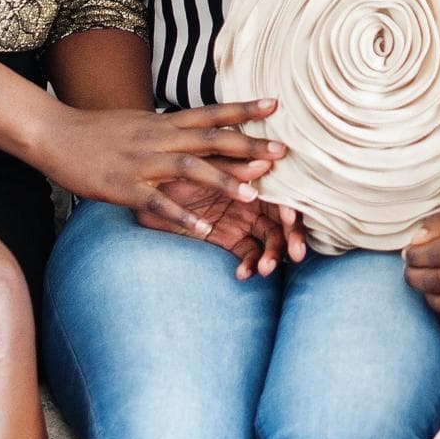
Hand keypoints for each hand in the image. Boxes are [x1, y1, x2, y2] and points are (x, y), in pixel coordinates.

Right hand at [47, 100, 289, 238]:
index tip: (275, 105)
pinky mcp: (124, 188)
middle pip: (210, 139)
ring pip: (189, 169)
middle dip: (248, 146)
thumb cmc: (99, 132)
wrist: (56, 135)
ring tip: (253, 195)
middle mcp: (158, 138)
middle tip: (283, 152)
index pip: (212, 113)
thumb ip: (169, 129)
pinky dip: (182, 216)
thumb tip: (197, 128)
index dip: (244, 109)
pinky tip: (204, 229)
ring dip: (223, 181)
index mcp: (164, 123)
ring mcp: (142, 163)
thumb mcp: (140, 124)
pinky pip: (158, 203)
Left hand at [140, 182, 309, 278]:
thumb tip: (265, 164)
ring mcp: (242, 220)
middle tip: (295, 255)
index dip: (290, 204)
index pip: (281, 192)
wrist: (144, 186)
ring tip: (265, 269)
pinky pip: (247, 255)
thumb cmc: (173, 167)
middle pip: (283, 220)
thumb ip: (230, 168)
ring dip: (272, 255)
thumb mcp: (198, 166)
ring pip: (269, 241)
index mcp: (252, 176)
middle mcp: (253, 198)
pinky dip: (249, 265)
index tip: (288, 218)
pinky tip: (243, 274)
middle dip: (292, 238)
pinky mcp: (229, 240)